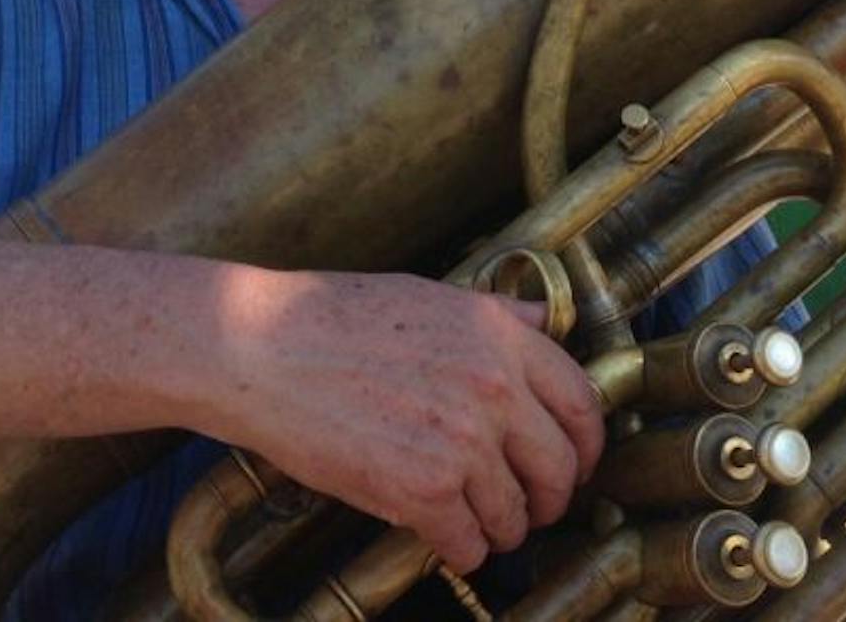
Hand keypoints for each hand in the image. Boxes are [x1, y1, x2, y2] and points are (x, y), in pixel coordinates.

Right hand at [204, 269, 604, 574]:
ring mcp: (461, 441)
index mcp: (499, 336)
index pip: (582, 402)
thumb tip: (540, 320)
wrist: (259, 348)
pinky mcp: (422, 490)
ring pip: (516, 515)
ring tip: (477, 523)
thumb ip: (493, 314)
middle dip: (550, 498)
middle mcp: (493, 387)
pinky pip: (468, 544)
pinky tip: (442, 537)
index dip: (586, 444)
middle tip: (530, 508)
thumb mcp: (427, 295)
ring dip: (500, 529)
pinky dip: (461, 550)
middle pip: (562, 467)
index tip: (574, 462)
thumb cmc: (329, 318)